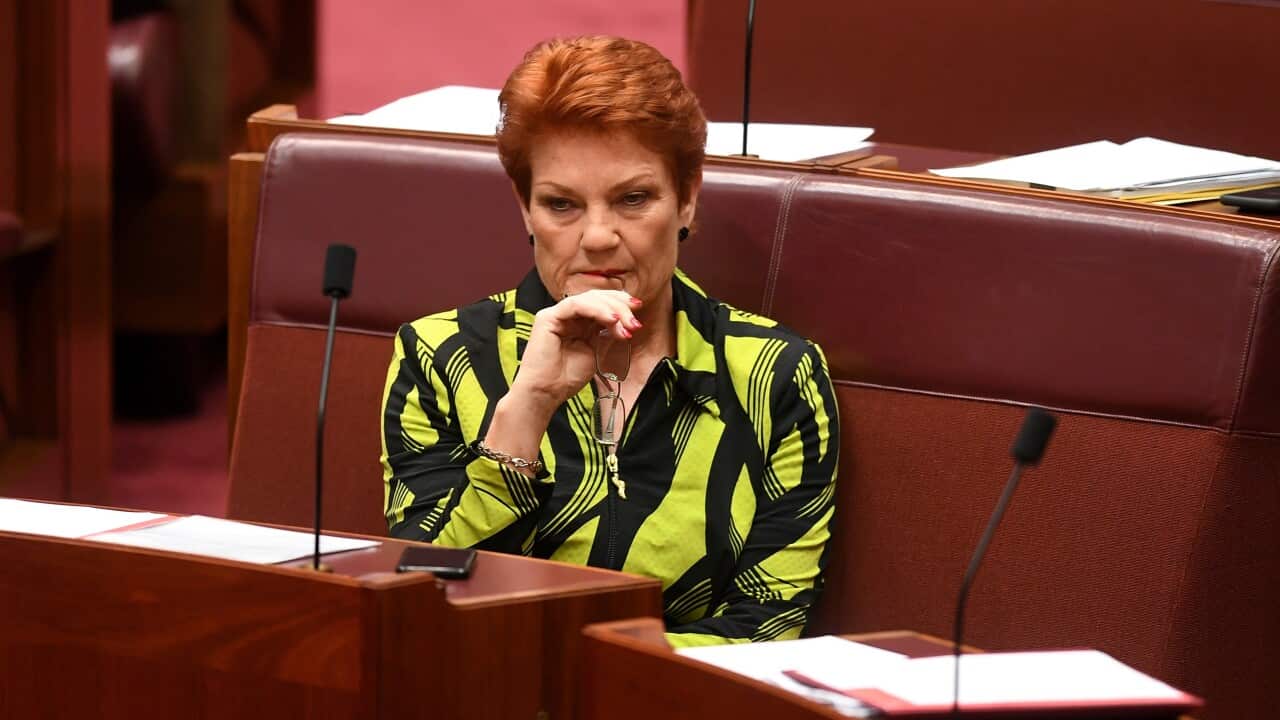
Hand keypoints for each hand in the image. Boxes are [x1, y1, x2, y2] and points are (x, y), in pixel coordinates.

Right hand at [511, 289, 642, 413]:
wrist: (546, 393)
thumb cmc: (567, 378)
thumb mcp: (596, 351)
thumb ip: (607, 335)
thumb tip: (627, 323)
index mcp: (578, 322)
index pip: (601, 303)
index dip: (620, 304)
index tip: (639, 311)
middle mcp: (567, 315)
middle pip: (597, 298)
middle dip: (620, 306)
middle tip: (635, 322)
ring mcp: (556, 314)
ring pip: (588, 299)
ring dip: (612, 309)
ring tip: (626, 324)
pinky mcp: (547, 317)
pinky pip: (575, 305)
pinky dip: (596, 310)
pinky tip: (612, 319)